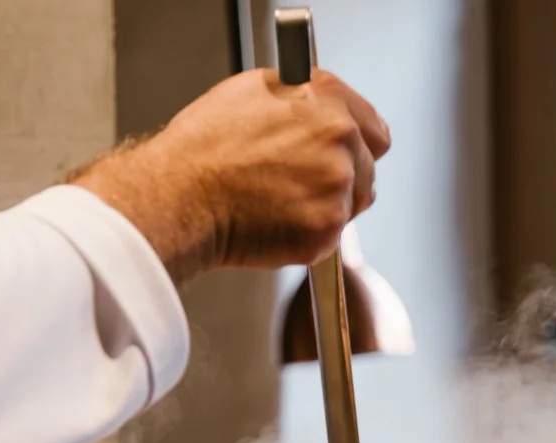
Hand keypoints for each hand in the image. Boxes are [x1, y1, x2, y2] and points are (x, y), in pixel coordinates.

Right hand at [74, 68, 390, 283]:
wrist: (180, 196)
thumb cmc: (203, 147)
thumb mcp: (252, 91)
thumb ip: (300, 98)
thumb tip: (314, 107)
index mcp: (327, 99)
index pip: (374, 130)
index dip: (357, 144)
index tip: (345, 155)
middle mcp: (340, 139)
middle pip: (366, 171)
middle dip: (340, 179)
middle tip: (297, 185)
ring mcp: (336, 187)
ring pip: (350, 207)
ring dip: (324, 208)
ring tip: (280, 203)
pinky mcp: (325, 230)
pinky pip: (328, 238)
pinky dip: (306, 236)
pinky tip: (274, 222)